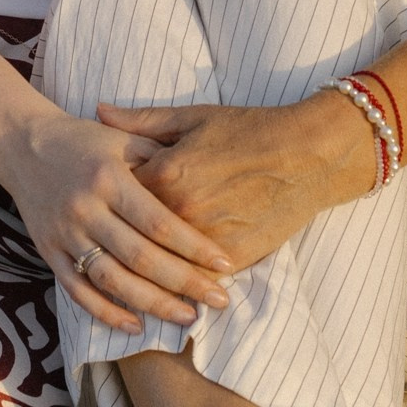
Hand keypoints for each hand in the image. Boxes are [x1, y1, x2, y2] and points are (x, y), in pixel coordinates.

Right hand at [0, 110, 236, 333]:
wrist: (21, 144)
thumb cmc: (83, 141)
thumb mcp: (122, 139)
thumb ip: (160, 161)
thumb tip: (201, 192)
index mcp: (108, 178)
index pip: (158, 221)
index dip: (193, 247)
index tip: (225, 265)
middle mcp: (85, 209)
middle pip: (140, 257)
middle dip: (184, 282)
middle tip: (219, 300)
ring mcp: (64, 234)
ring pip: (111, 280)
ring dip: (152, 303)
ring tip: (187, 316)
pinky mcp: (48, 252)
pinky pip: (78, 291)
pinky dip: (106, 312)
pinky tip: (136, 325)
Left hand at [94, 94, 376, 272]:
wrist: (308, 154)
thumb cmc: (250, 129)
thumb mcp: (192, 118)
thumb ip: (141, 121)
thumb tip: (99, 111)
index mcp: (163, 174)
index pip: (118, 199)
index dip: (107, 204)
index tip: (99, 208)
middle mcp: (179, 211)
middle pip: (133, 242)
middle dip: (116, 250)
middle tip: (101, 253)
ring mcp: (205, 239)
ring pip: (162, 270)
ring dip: (145, 281)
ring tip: (127, 285)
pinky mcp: (233, 257)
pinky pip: (197, 279)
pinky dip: (184, 287)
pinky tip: (173, 294)